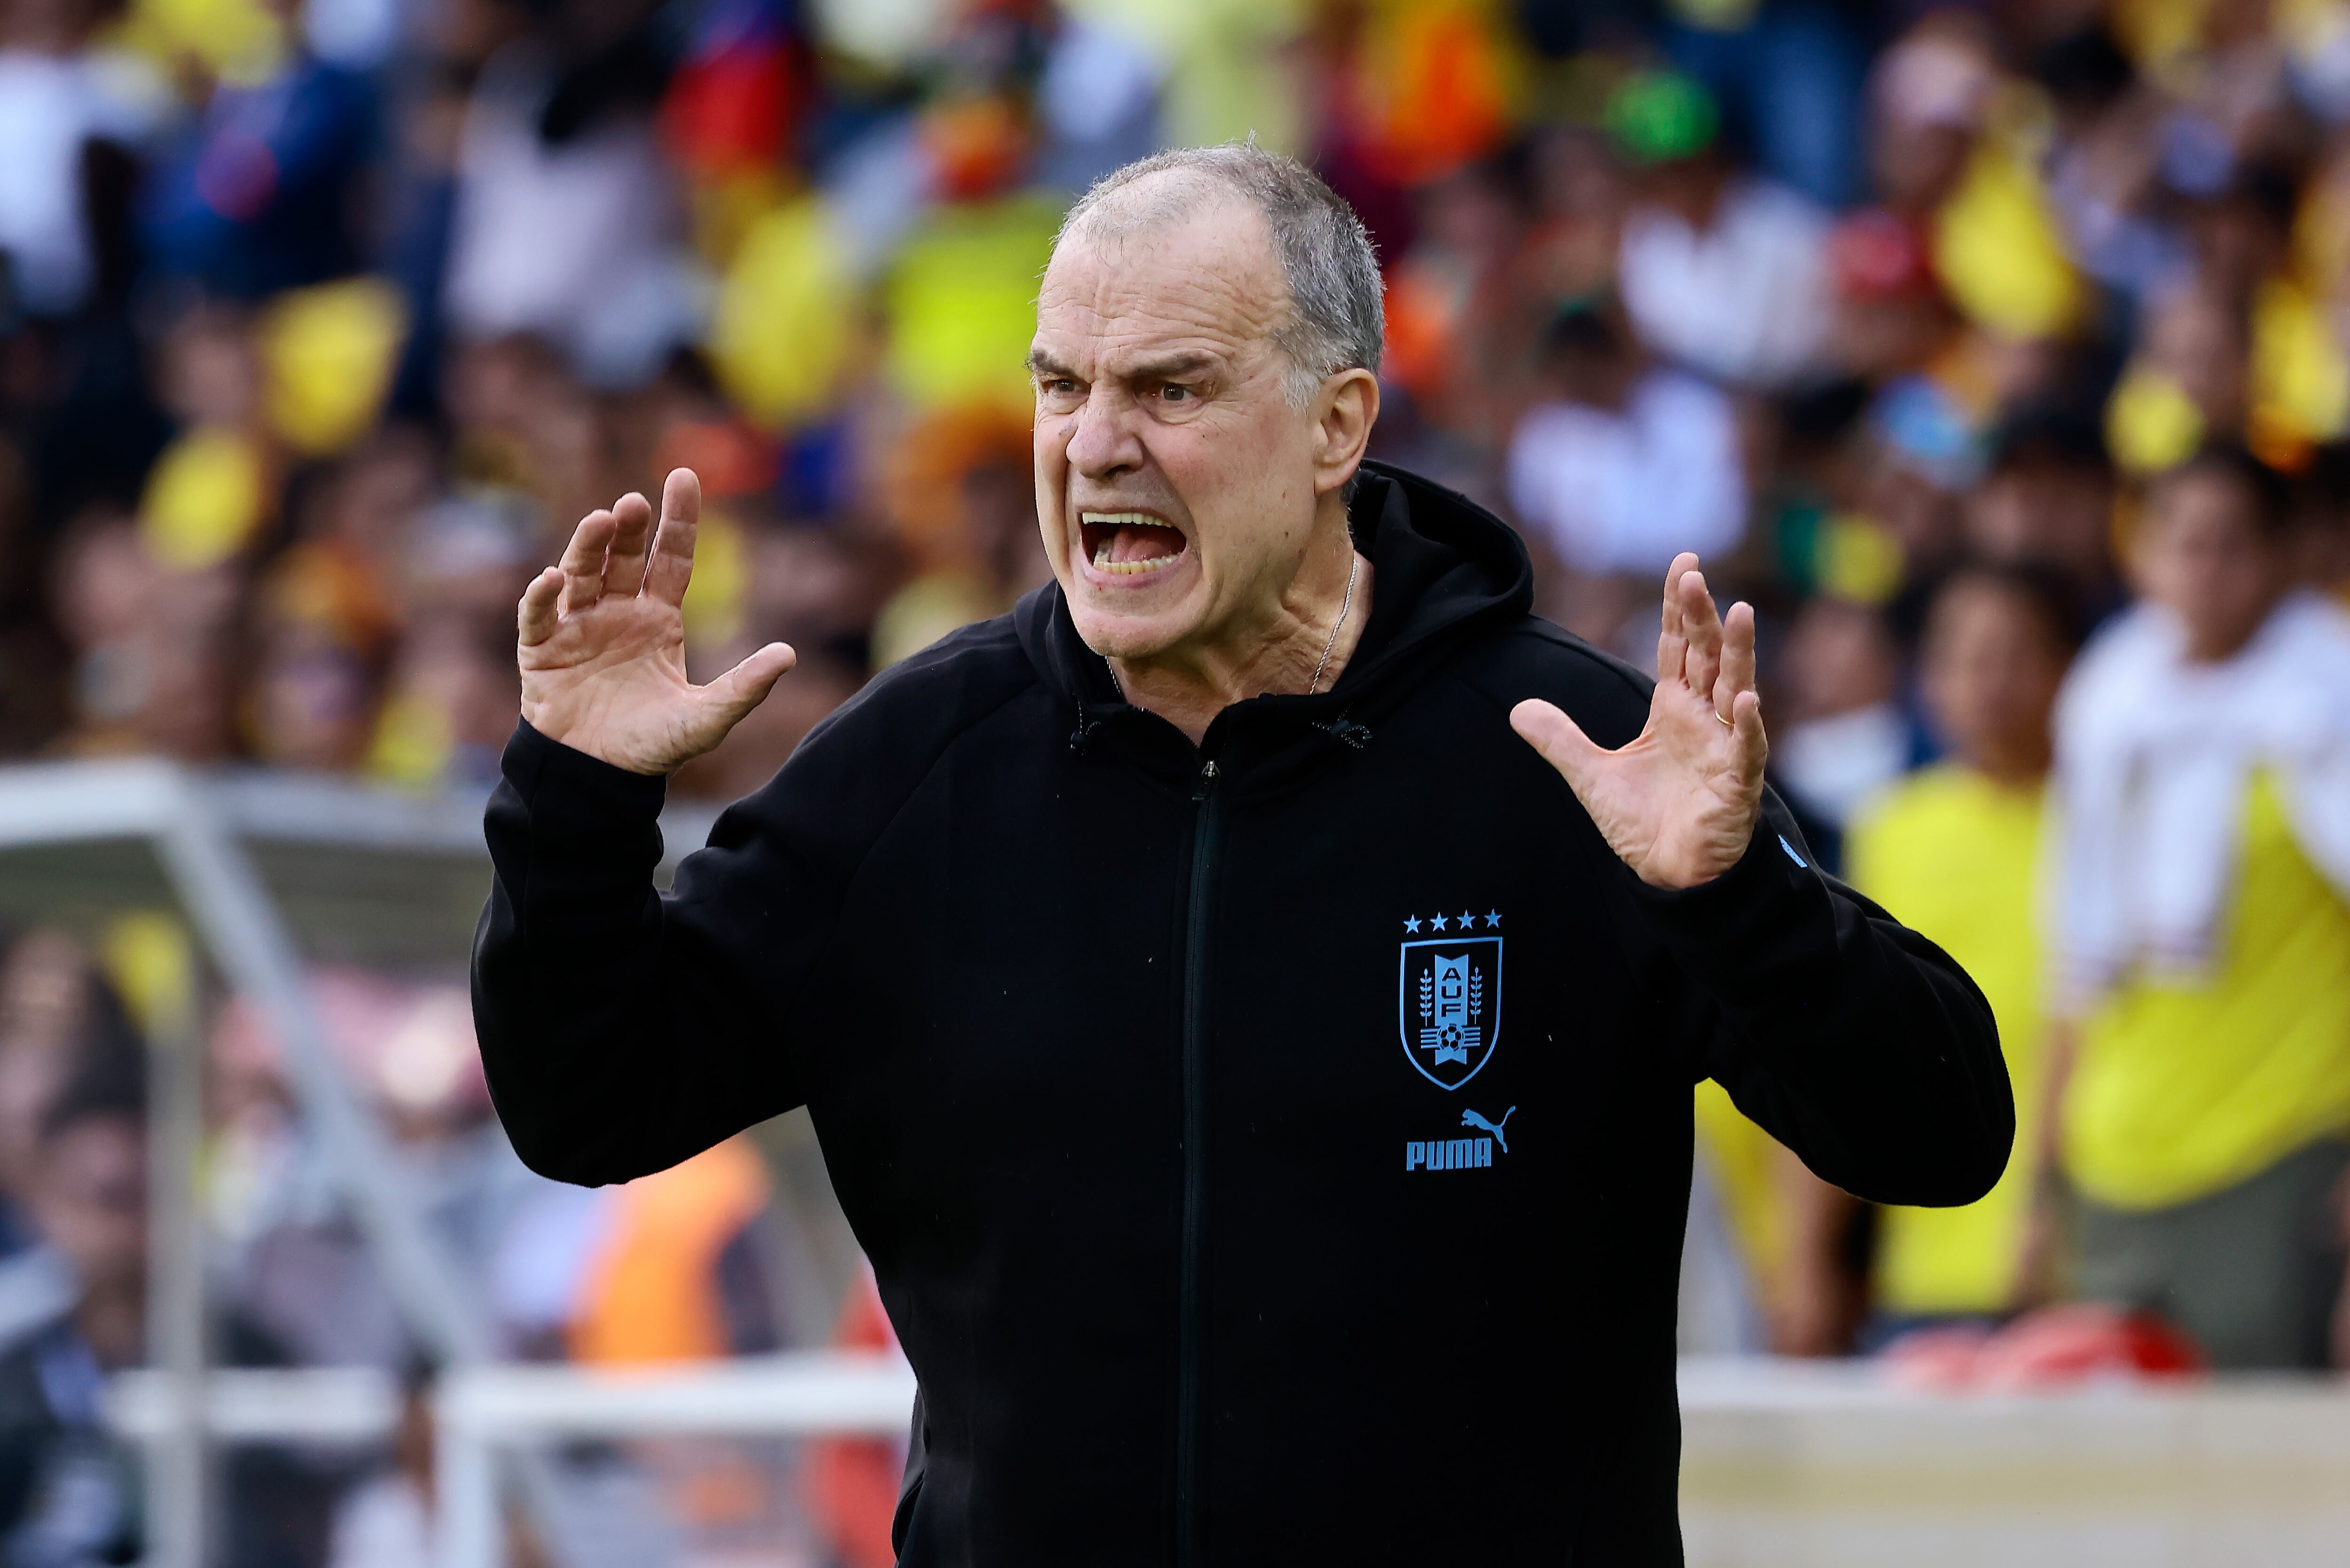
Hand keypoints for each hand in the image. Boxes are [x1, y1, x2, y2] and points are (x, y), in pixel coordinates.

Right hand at [517, 468, 794, 774]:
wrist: (599, 779)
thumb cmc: (652, 745)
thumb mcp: (706, 717)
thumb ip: (744, 688)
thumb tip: (789, 654)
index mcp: (658, 619)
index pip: (671, 558)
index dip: (677, 519)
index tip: (683, 476)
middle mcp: (617, 613)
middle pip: (621, 558)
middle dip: (626, 528)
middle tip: (634, 503)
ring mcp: (577, 628)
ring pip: (579, 574)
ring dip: (587, 547)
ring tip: (602, 520)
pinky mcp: (542, 651)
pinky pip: (538, 617)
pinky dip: (542, 597)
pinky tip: (554, 579)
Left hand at [1511, 553, 1765, 889]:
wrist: (1672, 874)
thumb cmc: (1644, 822)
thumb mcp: (1591, 776)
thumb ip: (1560, 741)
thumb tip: (1517, 710)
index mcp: (1672, 708)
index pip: (1676, 646)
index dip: (1679, 606)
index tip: (1684, 563)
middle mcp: (1703, 718)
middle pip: (1704, 655)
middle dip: (1700, 615)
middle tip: (1693, 572)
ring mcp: (1724, 747)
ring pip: (1736, 688)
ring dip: (1738, 653)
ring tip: (1740, 613)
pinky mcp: (1737, 782)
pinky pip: (1746, 748)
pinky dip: (1746, 725)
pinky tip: (1744, 700)